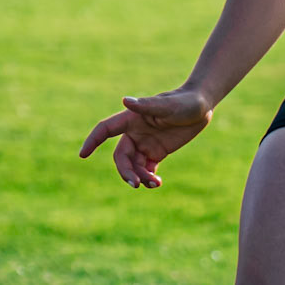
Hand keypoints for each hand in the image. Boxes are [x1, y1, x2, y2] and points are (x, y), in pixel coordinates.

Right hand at [78, 85, 212, 188]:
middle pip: (120, 156)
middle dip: (125, 171)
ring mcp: (145, 144)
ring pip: (133, 166)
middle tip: (136, 184)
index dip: (92, 141)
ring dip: (139, 177)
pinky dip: (148, 178)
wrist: (202, 107)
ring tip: (154, 183)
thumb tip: (125, 101)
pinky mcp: (157, 152)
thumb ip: (147, 105)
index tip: (82, 155)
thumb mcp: (168, 105)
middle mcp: (135, 133)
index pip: (105, 130)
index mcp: (132, 119)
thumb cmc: (184, 101)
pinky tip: (156, 183)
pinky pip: (146, 169)